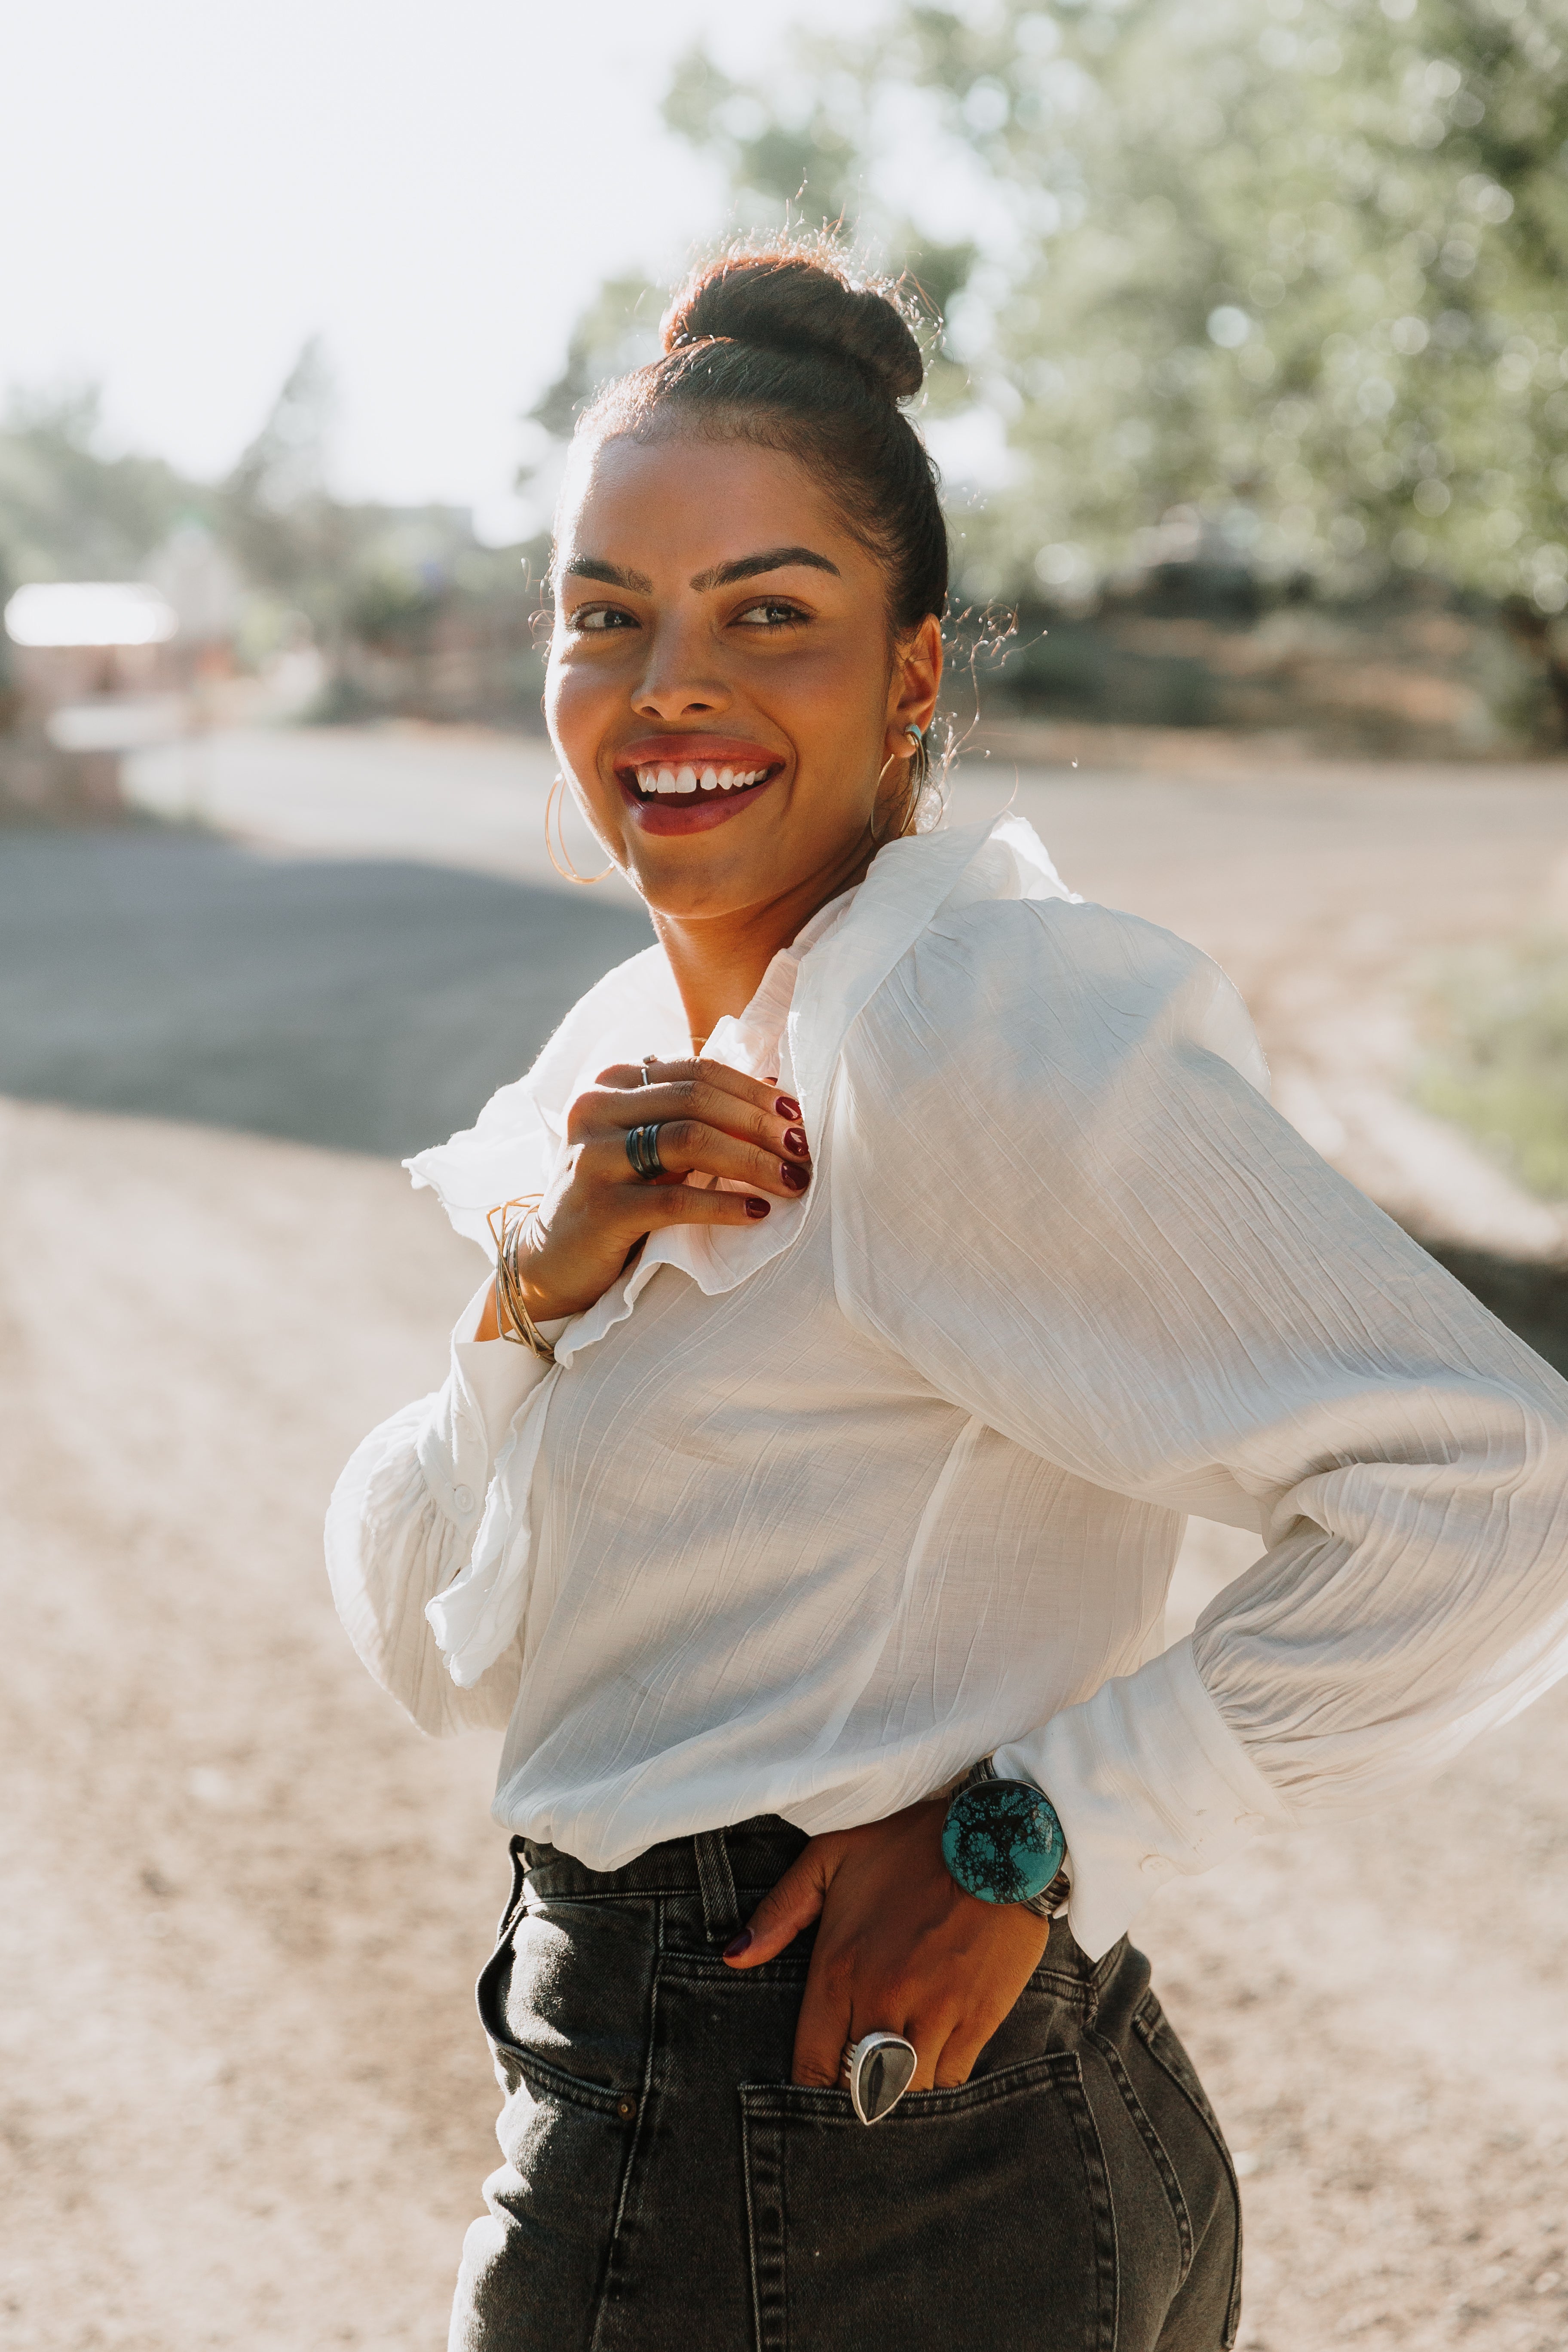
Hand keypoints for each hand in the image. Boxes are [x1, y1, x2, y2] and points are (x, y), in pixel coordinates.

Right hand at [480, 1056, 811, 1327]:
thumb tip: (776, 1091)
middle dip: (761, 1125)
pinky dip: (723, 1203)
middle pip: (698, 1099)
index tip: (798, 1116)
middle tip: (804, 1151)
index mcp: (613, 1081)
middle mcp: (596, 1107)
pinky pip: (674, 1199)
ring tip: (791, 1181)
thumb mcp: (650, 1143)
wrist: (554, 1259)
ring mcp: (593, 1157)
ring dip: (751, 1160)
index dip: (754, 1092)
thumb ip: (694, 1113)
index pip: (699, 1069)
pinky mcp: (599, 1208)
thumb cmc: (619, 1194)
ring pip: (689, 1140)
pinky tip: (757, 1212)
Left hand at [723, 1798, 1050, 2091]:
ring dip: (896, 2088)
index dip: (810, 2084)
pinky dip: (937, 2080)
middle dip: (852, 2089)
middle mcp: (883, 2000)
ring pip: (905, 2092)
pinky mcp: (978, 2019)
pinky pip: (950, 2080)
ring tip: (892, 2070)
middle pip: (857, 2087)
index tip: (817, 2078)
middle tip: (855, 2078)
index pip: (813, 2064)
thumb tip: (733, 1957)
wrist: (998, 1834)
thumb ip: (780, 1912)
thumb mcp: (830, 1857)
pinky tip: (930, 2058)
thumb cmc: (909, 1843)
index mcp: (839, 1969)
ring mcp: (933, 2014)